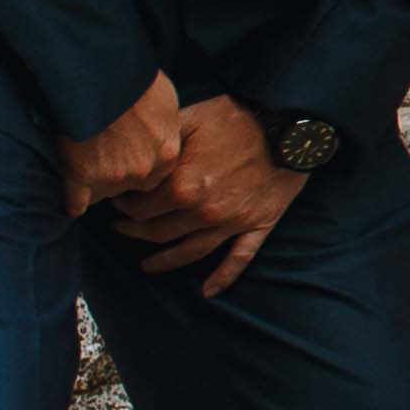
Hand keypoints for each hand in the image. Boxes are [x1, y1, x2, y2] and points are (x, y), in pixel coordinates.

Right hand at [59, 74, 183, 218]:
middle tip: (105, 155)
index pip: (156, 176)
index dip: (140, 167)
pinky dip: (73, 202)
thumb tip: (159, 131)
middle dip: (120, 176)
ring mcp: (112, 177)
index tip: (127, 156)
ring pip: (104, 193)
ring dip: (95, 182)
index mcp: (168, 154)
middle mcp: (144, 171)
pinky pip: (76, 202)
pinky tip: (71, 199)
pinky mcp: (81, 177)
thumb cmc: (133, 81)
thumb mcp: (165, 103)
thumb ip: (163, 128)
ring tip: (84, 159)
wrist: (100, 77)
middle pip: (131, 187)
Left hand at [109, 95, 307, 300]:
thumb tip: (135, 157)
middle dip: (134, 230)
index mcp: (182, 186)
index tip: (119, 201)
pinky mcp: (256, 225)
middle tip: (121, 226)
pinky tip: (207, 292)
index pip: (138, 208)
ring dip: (163, 261)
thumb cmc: (239, 117)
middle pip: (156, 232)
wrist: (291, 126)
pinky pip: (238, 259)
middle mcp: (202, 211)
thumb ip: (161, 141)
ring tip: (146, 266)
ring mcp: (230, 222)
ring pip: (189, 252)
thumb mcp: (191, 118)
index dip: (123, 205)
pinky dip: (222, 278)